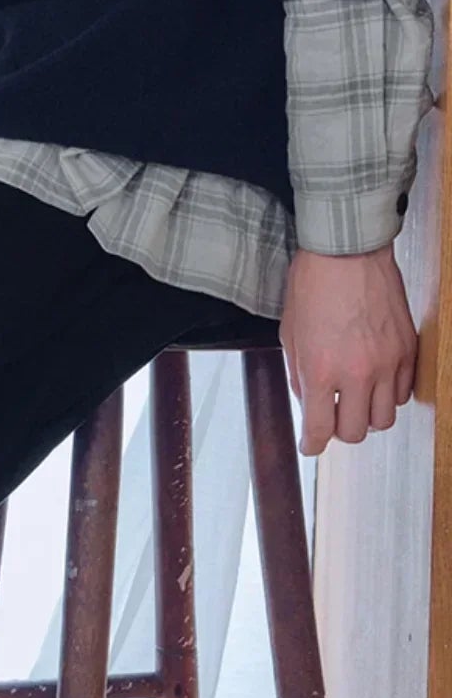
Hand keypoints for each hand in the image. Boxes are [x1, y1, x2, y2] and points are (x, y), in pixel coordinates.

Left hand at [278, 242, 417, 455]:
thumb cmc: (312, 286)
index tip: (311, 446)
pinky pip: (403, 392)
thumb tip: (309, 401)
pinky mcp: (408, 350)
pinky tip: (375, 381)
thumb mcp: (291, 335)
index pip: (320, 430)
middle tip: (332, 416)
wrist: (348, 251)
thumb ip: (300, 375)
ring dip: (368, 415)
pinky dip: (388, 395)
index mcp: (322, 371)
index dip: (313, 445)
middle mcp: (358, 373)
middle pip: (357, 432)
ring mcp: (388, 363)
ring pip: (385, 418)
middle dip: (340, 430)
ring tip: (356, 398)